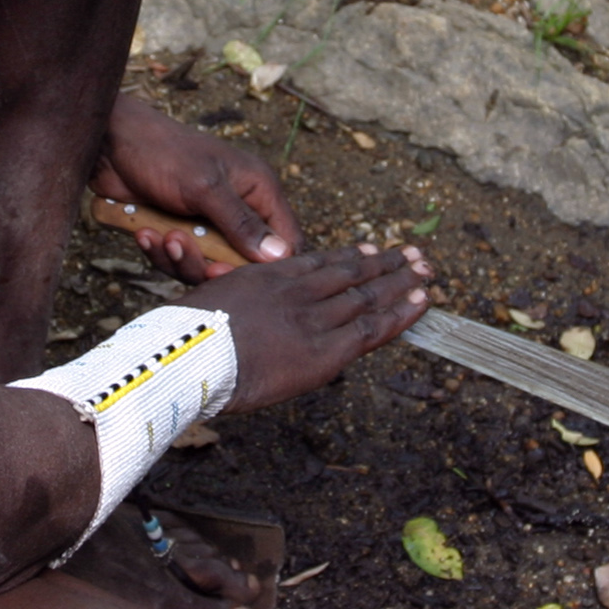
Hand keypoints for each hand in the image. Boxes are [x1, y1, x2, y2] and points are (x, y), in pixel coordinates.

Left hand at [91, 93, 299, 281]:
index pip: (286, 239)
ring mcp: (206, 222)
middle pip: (244, 261)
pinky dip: (161, 253)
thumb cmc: (163, 152)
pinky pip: (178, 260)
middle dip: (215, 266)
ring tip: (164, 238)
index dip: (270, 264)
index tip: (242, 273)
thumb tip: (278, 256)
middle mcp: (237, 208)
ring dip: (182, 259)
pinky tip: (144, 234)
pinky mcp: (178, 232)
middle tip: (197, 263)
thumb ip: (241, 223)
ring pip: (207, 265)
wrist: (109, 145)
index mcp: (258, 190)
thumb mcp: (205, 187)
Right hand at [183, 244, 429, 412]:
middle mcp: (296, 290)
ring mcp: (313, 318)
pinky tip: (421, 303)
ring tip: (426, 271)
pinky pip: (372, 329)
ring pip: (367, 295)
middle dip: (385, 264)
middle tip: (413, 254)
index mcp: (267, 276)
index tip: (369, 250)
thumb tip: (236, 315)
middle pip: (351, 273)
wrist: (186, 357)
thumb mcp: (206, 306)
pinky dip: (400, 314)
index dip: (349, 257)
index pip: (319, 262)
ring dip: (400, 281)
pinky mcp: (324, 350)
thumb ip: (231, 304)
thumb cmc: (183, 339)